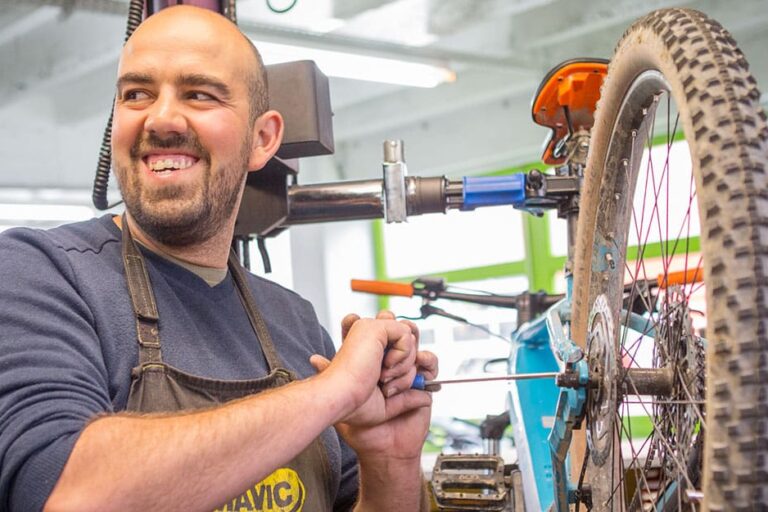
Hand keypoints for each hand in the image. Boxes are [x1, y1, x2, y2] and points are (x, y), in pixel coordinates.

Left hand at [312, 311, 437, 459]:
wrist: (383, 445)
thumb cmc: (360, 423)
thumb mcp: (341, 399)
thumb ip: (330, 376)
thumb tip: (314, 357)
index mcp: (368, 361)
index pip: (372, 330)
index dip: (369, 323)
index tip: (356, 322)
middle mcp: (389, 361)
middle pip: (396, 329)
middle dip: (393, 329)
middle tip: (381, 339)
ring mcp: (407, 369)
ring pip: (415, 340)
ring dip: (405, 352)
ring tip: (388, 372)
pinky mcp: (423, 380)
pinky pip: (429, 361)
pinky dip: (422, 363)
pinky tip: (406, 380)